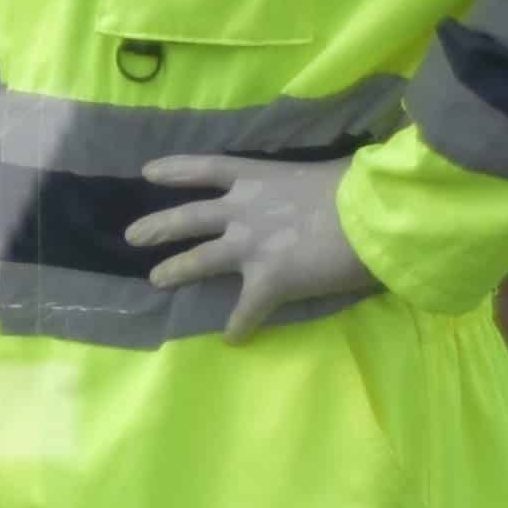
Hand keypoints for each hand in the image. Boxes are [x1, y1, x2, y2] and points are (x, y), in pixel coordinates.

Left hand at [130, 151, 379, 326]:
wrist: (376, 219)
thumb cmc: (363, 187)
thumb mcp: (331, 171)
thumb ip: (316, 179)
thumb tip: (331, 180)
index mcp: (260, 179)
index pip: (206, 168)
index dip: (175, 169)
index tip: (146, 172)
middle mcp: (245, 212)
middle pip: (188, 218)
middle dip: (157, 227)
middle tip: (131, 236)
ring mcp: (251, 247)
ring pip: (199, 260)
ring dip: (176, 271)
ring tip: (155, 280)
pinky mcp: (268, 282)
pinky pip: (246, 311)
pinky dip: (239, 327)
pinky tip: (232, 340)